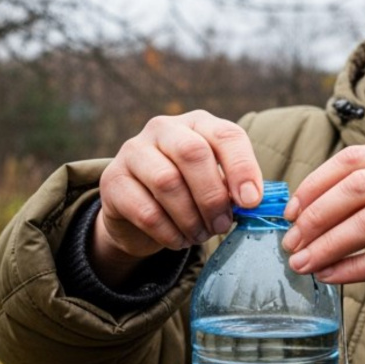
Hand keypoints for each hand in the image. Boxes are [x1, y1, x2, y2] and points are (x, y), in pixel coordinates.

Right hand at [92, 110, 262, 284]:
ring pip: (167, 182)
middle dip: (213, 196)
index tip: (252, 202)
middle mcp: (163, 128)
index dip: (242, 168)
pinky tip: (178, 240)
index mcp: (196, 123)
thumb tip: (253, 201)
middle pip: (192, 153)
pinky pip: (146, 210)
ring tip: (200, 235)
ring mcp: (133, 151)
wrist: (137, 214)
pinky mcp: (112, 180)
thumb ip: (232, 187)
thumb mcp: (214, 183)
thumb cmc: (187, 194)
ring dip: (190, 218)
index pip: (225, 135)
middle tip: (222, 225)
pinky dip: (169, 232)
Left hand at [282, 145, 364, 328]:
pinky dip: (349, 268)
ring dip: (326, 244)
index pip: (355, 159)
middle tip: (290, 242)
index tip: (290, 212)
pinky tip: (329, 276)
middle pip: (358, 188)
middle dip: (314, 216)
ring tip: (302, 263)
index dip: (315, 184)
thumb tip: (304, 210)